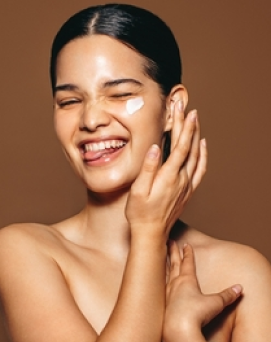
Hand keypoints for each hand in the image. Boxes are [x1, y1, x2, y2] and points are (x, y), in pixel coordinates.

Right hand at [125, 100, 206, 237]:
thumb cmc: (140, 212)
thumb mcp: (138, 191)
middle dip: (188, 125)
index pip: (179, 146)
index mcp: (169, 177)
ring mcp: (187, 185)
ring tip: (195, 120)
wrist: (151, 233)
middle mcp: (182, 179)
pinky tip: (202, 146)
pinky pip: (200, 169)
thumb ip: (148, 168)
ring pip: (196, 155)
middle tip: (187, 107)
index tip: (184, 110)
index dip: (182, 127)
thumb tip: (155, 147)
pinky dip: (203, 155)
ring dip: (196, 136)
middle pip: (189, 147)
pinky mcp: (188, 190)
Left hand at [163, 241, 241, 340]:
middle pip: (174, 263)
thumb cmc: (196, 315)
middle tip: (169, 241)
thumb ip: (227, 295)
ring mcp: (166, 293)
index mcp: (187, 280)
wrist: (177, 330)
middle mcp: (175, 283)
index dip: (188, 253)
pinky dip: (157, 280)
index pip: (188, 262)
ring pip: (164, 273)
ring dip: (164, 263)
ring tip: (159, 255)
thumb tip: (239, 288)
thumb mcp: (215, 303)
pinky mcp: (161, 304)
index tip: (186, 244)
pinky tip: (153, 280)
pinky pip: (159, 287)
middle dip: (173, 251)